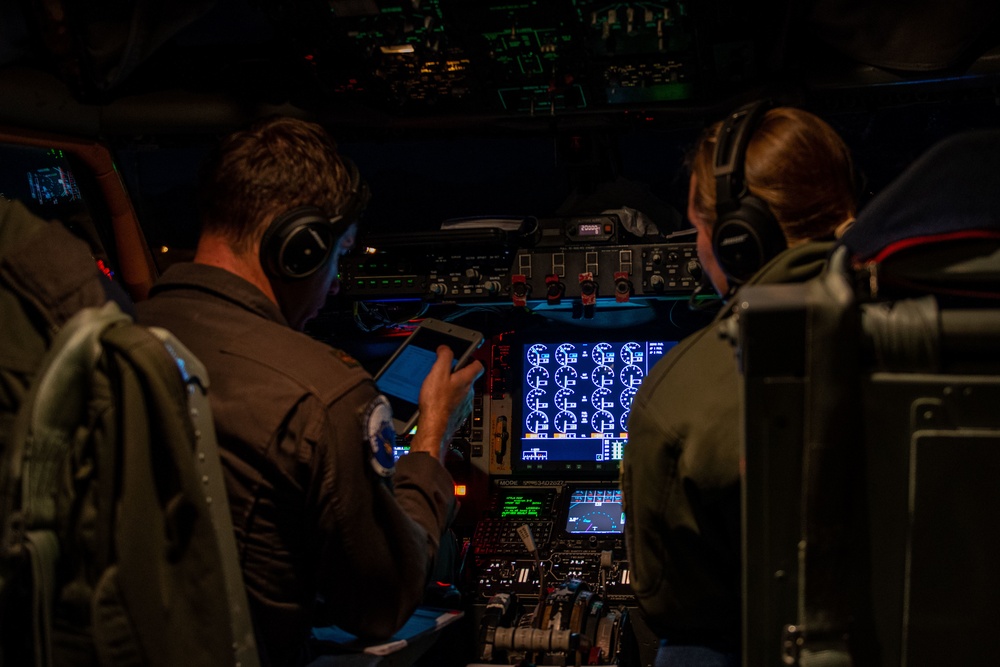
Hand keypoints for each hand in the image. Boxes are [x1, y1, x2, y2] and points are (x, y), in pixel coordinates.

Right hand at [409, 346, 483, 461]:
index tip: (466, 356)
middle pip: (468, 378)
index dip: (472, 358)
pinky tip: (437, 401)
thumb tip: (446, 348)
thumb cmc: (436, 403)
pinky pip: (456, 403)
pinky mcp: (458, 415)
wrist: (434, 428)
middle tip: (445, 371)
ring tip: (438, 387)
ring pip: (462, 392)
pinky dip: (448, 400)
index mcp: (466, 380)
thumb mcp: (438, 373)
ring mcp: (464, 405)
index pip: (478, 365)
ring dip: (452, 388)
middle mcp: (469, 393)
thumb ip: (444, 357)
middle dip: (458, 373)